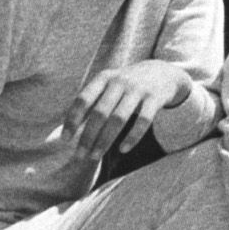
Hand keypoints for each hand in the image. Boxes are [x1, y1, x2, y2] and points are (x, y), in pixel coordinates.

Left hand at [66, 60, 191, 160]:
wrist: (163, 72)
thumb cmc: (127, 85)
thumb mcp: (109, 85)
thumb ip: (91, 102)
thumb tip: (67, 131)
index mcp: (104, 78)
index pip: (83, 99)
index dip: (72, 119)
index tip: (65, 139)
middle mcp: (120, 81)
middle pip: (100, 113)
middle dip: (88, 136)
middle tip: (80, 155)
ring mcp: (138, 89)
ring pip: (118, 119)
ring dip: (105, 140)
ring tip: (95, 156)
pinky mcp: (155, 98)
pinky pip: (143, 121)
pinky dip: (132, 137)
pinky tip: (123, 149)